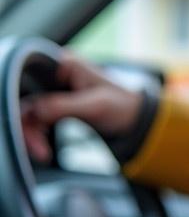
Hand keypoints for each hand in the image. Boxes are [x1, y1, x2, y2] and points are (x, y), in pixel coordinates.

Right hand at [20, 53, 144, 161]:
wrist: (135, 119)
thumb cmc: (123, 106)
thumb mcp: (95, 105)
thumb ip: (63, 106)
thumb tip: (34, 111)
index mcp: (65, 63)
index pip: (30, 82)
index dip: (24, 106)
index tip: (27, 127)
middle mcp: (57, 73)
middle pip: (28, 99)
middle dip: (28, 126)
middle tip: (37, 149)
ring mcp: (56, 90)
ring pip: (30, 112)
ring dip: (31, 134)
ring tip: (41, 153)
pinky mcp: (57, 104)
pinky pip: (37, 119)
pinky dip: (36, 134)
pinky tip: (42, 148)